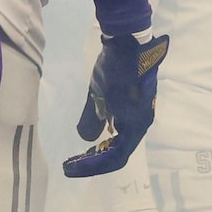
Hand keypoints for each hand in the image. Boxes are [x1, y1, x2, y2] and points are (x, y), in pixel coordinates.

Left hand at [64, 31, 169, 178]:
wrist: (131, 43)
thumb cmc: (116, 70)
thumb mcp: (99, 94)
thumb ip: (92, 119)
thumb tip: (86, 138)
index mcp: (135, 125)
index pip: (115, 157)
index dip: (92, 166)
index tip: (70, 168)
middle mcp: (141, 123)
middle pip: (119, 152)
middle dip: (95, 160)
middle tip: (72, 163)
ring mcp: (141, 114)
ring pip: (122, 141)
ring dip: (102, 149)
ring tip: (82, 152)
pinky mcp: (138, 105)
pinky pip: (124, 129)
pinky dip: (109, 137)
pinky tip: (98, 133)